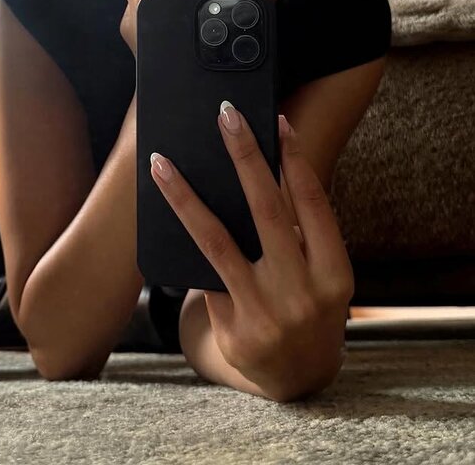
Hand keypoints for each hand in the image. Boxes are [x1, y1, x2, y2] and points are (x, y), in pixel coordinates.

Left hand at [149, 108, 353, 398]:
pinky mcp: (232, 329)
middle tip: (225, 115)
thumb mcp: (322, 273)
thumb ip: (302, 229)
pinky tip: (160, 209)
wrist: (299, 379)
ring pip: (216, 241)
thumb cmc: (309, 305)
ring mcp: (265, 314)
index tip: (276, 120)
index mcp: (335, 275)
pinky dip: (182, 237)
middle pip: (267, 211)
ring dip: (184, 196)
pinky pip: (201, 271)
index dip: (295, 159)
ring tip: (161, 162)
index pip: (314, 203)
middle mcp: (302, 294)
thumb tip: (262, 161)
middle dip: (245, 157)